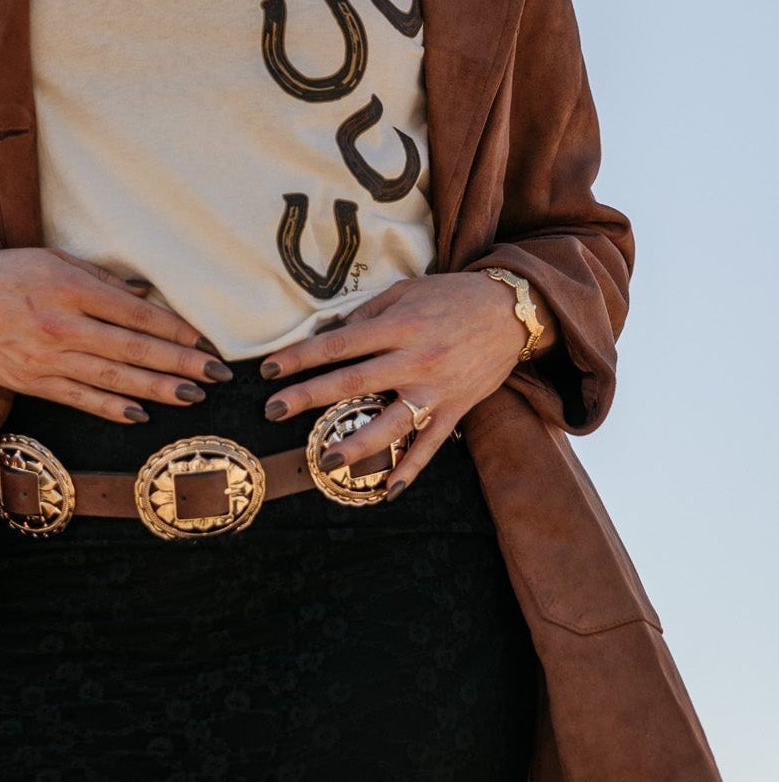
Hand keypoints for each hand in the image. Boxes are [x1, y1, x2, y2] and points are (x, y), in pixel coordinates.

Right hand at [0, 247, 232, 423]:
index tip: (206, 341)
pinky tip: (140, 414)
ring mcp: (46, 358)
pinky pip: (78, 398)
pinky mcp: (30, 381)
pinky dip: (110, 408)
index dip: (176, 330)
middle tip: (217, 375)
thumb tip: (145, 296)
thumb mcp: (55, 260)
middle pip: (134, 349)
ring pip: (113, 379)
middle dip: (181, 363)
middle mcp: (63, 325)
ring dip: (157, 389)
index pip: (137, 314)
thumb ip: (101, 281)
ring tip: (192, 397)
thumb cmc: (5, 272)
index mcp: (72, 289)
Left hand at [257, 273, 541, 496]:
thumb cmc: (453, 296)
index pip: (337, 345)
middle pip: (352, 382)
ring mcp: (436, 389)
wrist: (512, 310)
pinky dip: (410, 469)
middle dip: (308, 397)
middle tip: (273, 411)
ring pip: (389, 423)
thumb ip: (369, 314)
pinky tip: (386, 489)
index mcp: (398, 326)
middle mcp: (414, 359)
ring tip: (323, 460)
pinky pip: (430, 444)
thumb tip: (333, 334)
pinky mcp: (456, 409)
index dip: (299, 358)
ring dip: (355, 444)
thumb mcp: (407, 292)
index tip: (268, 371)